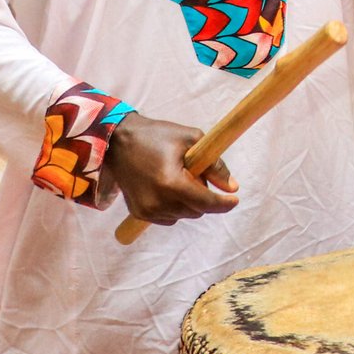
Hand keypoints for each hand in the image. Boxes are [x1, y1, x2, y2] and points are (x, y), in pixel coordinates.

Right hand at [106, 114, 238, 224]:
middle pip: (197, 211)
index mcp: (170, 183)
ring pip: (184, 215)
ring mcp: (146, 211)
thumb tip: (232, 187)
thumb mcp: (192, 140)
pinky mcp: (139, 213)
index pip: (205, 203)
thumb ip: (215, 165)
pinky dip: (176, 206)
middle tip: (196, 173)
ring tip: (179, 177)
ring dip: (190, 201)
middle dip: (204, 196)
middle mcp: (157, 202)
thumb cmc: (158, 136)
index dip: (224, 203)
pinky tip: (168, 187)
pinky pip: (169, 217)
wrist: (118, 141)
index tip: (235, 199)